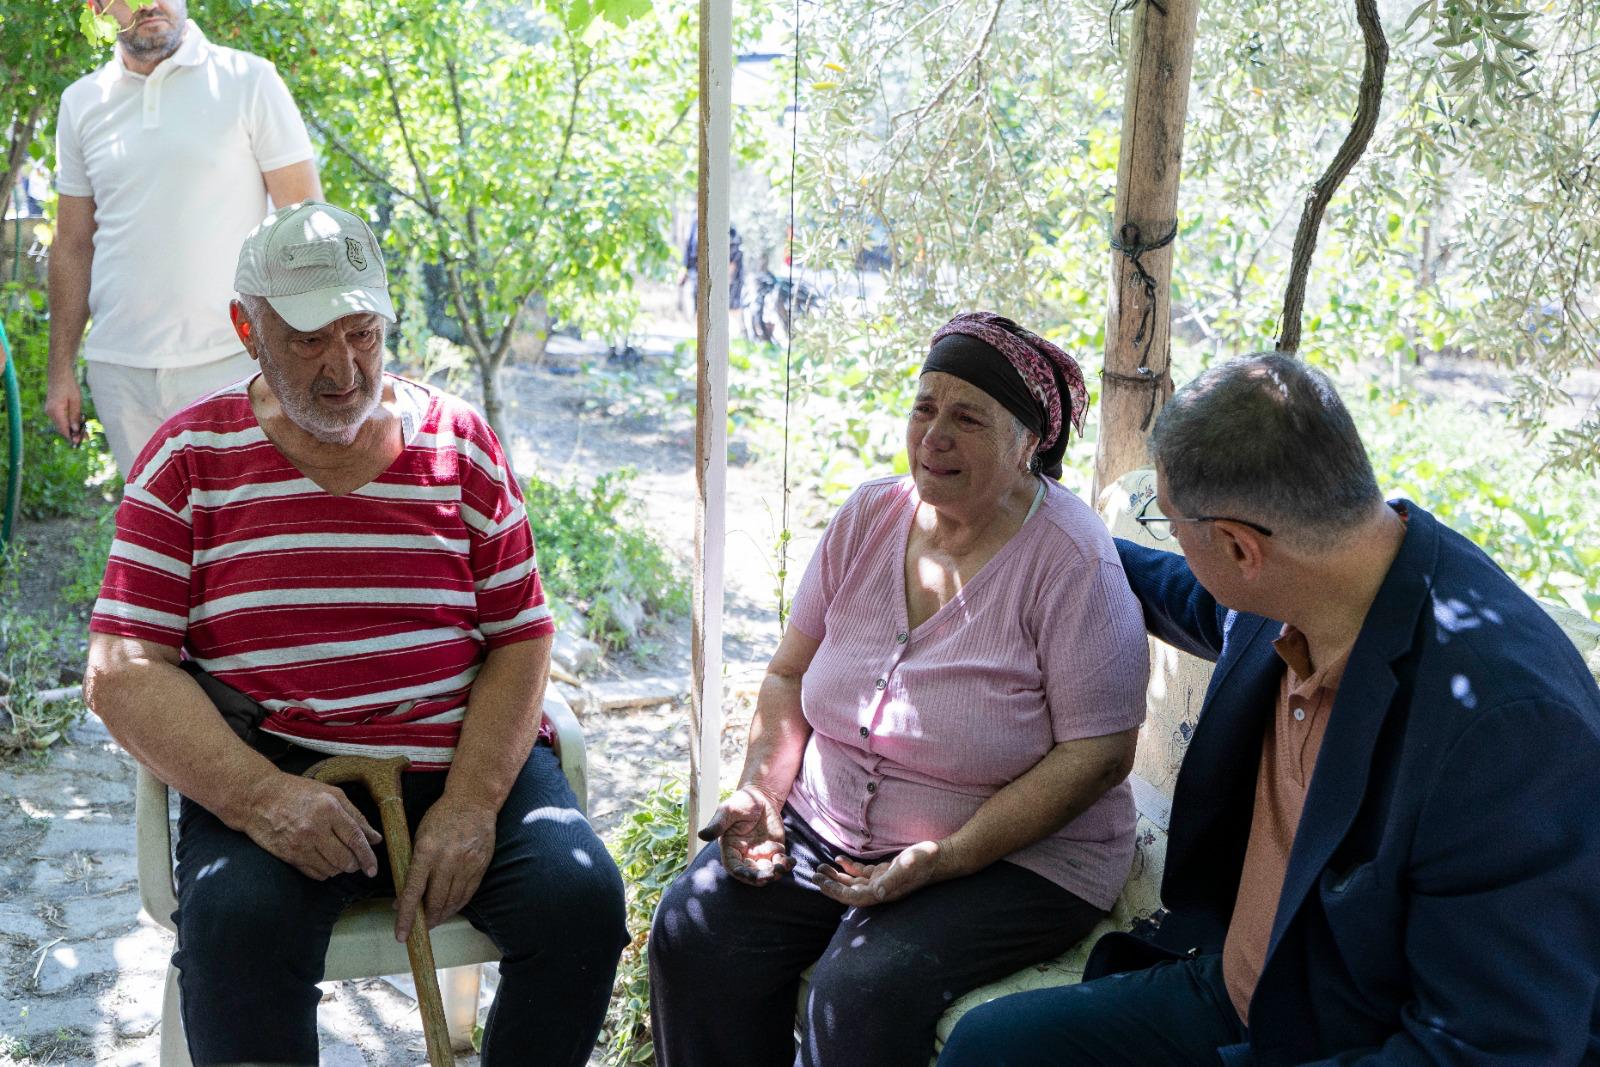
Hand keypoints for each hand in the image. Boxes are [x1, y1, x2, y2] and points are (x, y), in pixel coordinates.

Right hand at [44, 374, 83, 445]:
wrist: (59, 375)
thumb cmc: (69, 386)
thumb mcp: (76, 402)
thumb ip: (75, 416)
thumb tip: (75, 430)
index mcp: (55, 411)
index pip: (63, 428)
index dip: (71, 437)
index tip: (80, 442)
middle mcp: (50, 413)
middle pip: (62, 428)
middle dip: (73, 434)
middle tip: (85, 439)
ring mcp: (49, 411)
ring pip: (61, 424)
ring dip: (71, 429)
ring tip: (84, 434)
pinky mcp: (52, 409)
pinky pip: (61, 419)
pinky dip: (68, 423)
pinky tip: (77, 425)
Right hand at [242, 771, 381, 880]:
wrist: (259, 798)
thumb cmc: (299, 792)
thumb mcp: (332, 794)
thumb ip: (356, 816)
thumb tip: (376, 839)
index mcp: (329, 809)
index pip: (355, 839)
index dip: (367, 857)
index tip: (373, 869)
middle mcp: (314, 829)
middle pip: (344, 859)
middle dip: (354, 864)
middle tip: (356, 861)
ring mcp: (299, 845)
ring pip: (331, 870)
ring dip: (339, 869)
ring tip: (339, 858)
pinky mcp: (288, 856)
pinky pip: (314, 874)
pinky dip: (324, 872)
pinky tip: (325, 861)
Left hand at [393, 797, 496, 940]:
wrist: (474, 801)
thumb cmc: (441, 816)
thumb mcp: (420, 837)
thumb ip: (412, 866)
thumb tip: (401, 897)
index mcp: (427, 851)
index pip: (413, 891)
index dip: (406, 916)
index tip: (401, 934)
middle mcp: (448, 860)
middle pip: (435, 901)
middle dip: (425, 919)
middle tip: (419, 927)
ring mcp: (467, 864)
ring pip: (452, 901)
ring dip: (441, 915)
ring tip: (433, 920)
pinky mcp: (480, 866)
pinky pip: (467, 893)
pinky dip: (457, 905)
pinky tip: (450, 909)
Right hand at [697, 786, 792, 885]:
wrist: (761, 796)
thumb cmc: (741, 802)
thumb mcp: (728, 810)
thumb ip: (717, 824)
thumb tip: (701, 835)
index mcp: (731, 849)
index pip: (735, 868)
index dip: (743, 875)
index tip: (753, 876)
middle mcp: (745, 855)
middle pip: (752, 874)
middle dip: (761, 877)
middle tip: (771, 874)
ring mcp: (760, 854)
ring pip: (767, 871)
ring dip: (775, 873)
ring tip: (782, 866)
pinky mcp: (774, 850)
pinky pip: (780, 862)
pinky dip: (786, 865)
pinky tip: (791, 861)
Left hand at [812, 841, 942, 906]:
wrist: (941, 857)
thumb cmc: (926, 861)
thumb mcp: (909, 866)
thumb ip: (893, 880)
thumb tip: (876, 893)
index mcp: (884, 893)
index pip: (854, 897)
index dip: (835, 892)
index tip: (820, 882)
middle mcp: (881, 891)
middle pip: (850, 892)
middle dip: (831, 884)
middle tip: (814, 874)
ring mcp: (882, 882)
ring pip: (853, 883)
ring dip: (837, 876)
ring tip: (821, 867)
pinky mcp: (885, 873)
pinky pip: (862, 873)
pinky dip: (849, 867)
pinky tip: (839, 859)